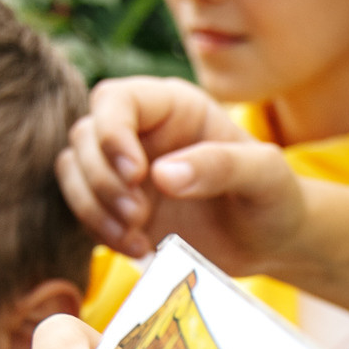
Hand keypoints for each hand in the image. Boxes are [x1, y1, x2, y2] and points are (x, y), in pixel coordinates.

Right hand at [58, 76, 306, 269]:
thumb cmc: (274, 197)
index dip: (112, 132)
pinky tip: (139, 248)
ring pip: (74, 171)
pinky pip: (84, 210)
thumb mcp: (266, 175)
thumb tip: (162, 175)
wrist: (271, 241)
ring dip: (93, 206)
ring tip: (137, 236)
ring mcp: (124, 170)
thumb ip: (221, 166)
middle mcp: (141, 132)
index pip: (115, 100)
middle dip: (102, 178)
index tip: (136, 174)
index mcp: (173, 107)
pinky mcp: (118, 208)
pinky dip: (99, 231)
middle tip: (140, 215)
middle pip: (85, 136)